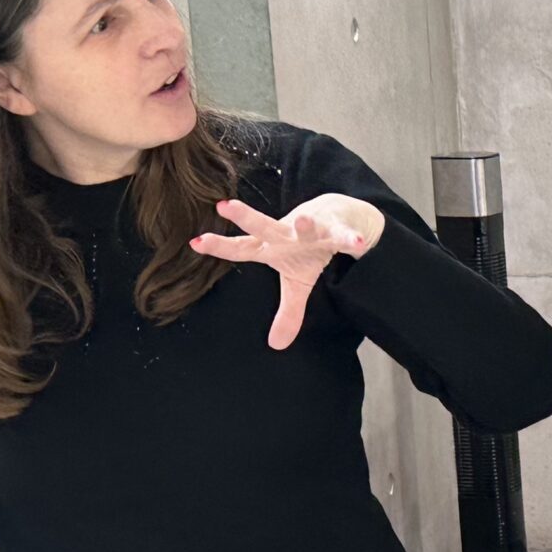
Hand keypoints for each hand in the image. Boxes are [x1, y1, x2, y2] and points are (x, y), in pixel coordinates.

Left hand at [189, 193, 386, 349]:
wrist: (340, 216)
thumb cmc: (310, 249)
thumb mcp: (298, 283)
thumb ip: (287, 312)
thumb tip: (276, 345)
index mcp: (272, 248)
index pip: (242, 248)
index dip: (220, 247)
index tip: (195, 243)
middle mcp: (287, 235)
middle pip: (264, 227)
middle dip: (247, 217)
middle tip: (225, 206)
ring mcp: (312, 229)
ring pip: (307, 226)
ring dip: (306, 224)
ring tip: (304, 220)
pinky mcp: (338, 228)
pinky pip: (344, 235)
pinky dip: (349, 239)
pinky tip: (356, 244)